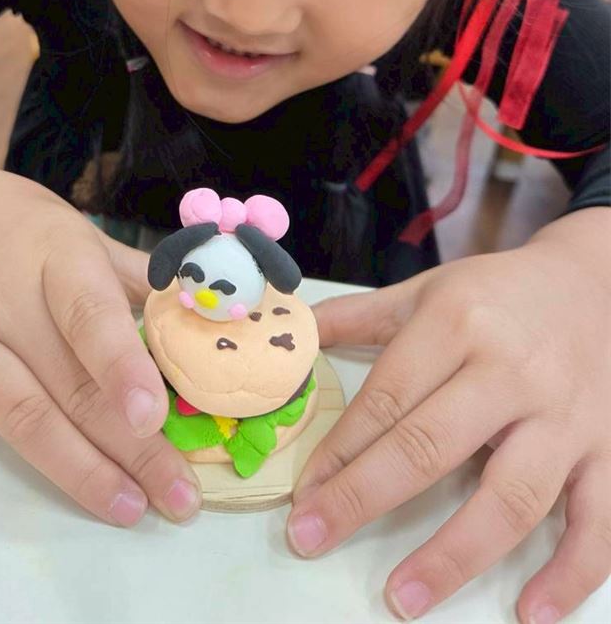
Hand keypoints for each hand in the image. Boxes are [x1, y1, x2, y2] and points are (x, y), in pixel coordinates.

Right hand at [0, 166, 200, 524]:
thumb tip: (211, 316)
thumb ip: (142, 280)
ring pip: (15, 410)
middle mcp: (2, 296)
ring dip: (71, 466)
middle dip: (127, 443)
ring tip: (126, 507)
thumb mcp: (88, 234)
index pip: (88, 314)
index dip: (122, 365)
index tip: (155, 415)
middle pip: (67, 381)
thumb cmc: (25, 226)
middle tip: (177, 493)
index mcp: (55, 255)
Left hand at [288, 209, 610, 622]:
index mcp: (457, 324)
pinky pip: (596, 522)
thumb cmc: (500, 294)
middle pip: (431, 445)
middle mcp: (510, 371)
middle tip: (313, 538)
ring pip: (511, 496)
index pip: (388, 396)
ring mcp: (565, 416)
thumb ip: (360, 315)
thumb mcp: (428, 290)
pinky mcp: (610, 450)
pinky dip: (569, 574)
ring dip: (456, 554)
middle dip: (365, 498)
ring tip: (405, 596)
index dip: (340, 450)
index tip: (303, 495)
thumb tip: (295, 333)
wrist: (596, 283)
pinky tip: (531, 613)